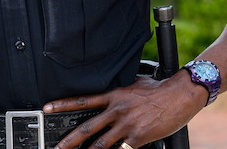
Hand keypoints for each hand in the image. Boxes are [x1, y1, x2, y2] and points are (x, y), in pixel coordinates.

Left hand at [43, 73, 204, 148]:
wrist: (179, 94)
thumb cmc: (159, 89)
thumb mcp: (133, 83)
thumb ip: (119, 91)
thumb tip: (111, 92)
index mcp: (113, 95)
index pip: (82, 100)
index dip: (62, 104)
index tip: (47, 108)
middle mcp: (116, 110)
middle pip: (87, 127)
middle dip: (69, 140)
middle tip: (57, 146)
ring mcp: (126, 125)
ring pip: (101, 143)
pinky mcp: (138, 137)